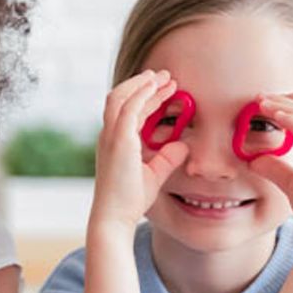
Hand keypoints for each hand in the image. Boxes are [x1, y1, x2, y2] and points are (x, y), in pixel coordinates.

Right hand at [90, 69, 189, 227]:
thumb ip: (168, 159)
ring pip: (122, 97)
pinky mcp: (118, 140)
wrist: (114, 216)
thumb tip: (184, 146)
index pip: (128, 111)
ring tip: (162, 76)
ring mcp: (111, 136)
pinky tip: (156, 86)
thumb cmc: (129, 200)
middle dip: (143, 84)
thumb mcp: (154, 175)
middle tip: (165, 75)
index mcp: (114, 142)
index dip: (146, 97)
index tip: (164, 87)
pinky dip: (142, 93)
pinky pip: (129, 108)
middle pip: (121, 98)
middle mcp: (108, 135)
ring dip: (142, 83)